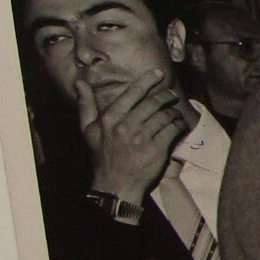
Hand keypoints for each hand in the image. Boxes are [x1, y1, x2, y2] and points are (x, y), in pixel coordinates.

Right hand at [78, 69, 188, 204]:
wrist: (114, 185)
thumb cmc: (101, 156)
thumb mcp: (88, 130)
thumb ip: (86, 105)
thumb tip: (80, 82)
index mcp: (110, 119)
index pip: (131, 94)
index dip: (146, 81)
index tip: (158, 74)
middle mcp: (125, 126)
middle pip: (152, 103)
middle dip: (165, 96)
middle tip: (171, 95)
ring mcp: (142, 138)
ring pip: (164, 115)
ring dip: (173, 111)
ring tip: (175, 112)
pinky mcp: (156, 149)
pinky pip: (172, 130)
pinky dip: (179, 125)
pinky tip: (179, 125)